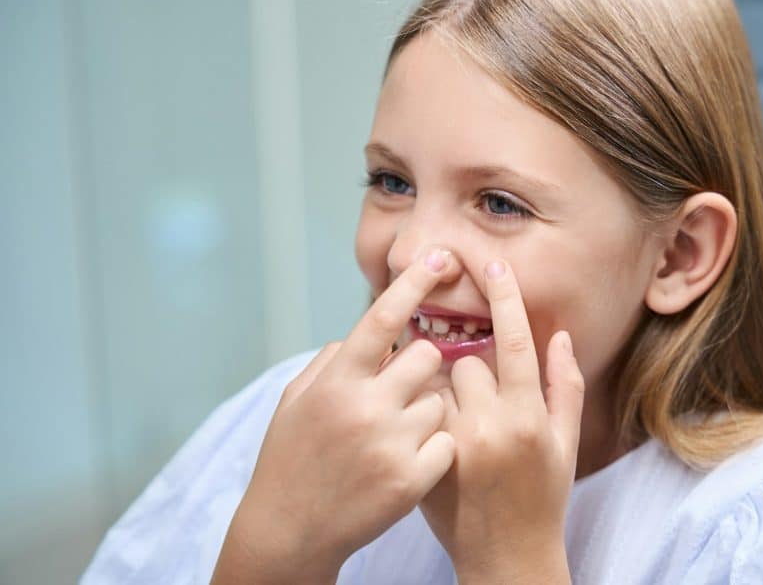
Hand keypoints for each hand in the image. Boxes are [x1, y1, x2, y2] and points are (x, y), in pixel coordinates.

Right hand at [212, 248, 456, 584]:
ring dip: (426, 413)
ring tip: (393, 439)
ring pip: (440, 401)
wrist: (289, 532)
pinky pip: (447, 442)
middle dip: (421, 368)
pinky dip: (435, 449)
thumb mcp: (296, 400)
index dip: (413, 282)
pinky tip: (405, 463)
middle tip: (399, 393)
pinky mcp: (411, 479)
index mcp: (335, 380)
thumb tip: (367, 334)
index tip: (441, 256)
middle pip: (427, 356)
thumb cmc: (292, 458)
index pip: (382, 318)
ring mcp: (390, 444)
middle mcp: (364, 406)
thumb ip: (333, 361)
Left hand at [419, 259, 584, 583]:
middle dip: (470, 368)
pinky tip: (433, 435)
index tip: (491, 261)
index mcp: (528, 418)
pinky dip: (425, 413)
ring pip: (436, 385)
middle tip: (481, 400)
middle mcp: (489, 428)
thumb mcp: (566, 444)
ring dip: (445, 390)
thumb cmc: (543, 498)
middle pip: (465, 360)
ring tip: (461, 422)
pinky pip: (417, 413)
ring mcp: (451, 447)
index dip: (503, 296)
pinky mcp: (424, 462)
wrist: (506, 558)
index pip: (513, 341)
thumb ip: (565, 387)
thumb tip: (559, 336)